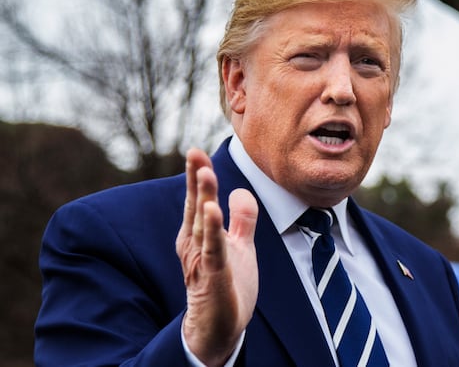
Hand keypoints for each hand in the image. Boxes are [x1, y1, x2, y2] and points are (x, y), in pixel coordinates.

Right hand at [176, 148, 258, 365]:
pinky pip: (213, 251)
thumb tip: (242, 190)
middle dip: (197, 180)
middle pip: (197, 207)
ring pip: (204, 225)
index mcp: (200, 236)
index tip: (197, 152)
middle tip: (194, 152)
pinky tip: (213, 212)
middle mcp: (196, 246)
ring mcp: (203, 262)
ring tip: (206, 172)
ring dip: (204, 198)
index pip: (199, 201)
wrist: (221, 329)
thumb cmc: (227, 286)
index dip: (199, 177)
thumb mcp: (238, 246)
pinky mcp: (213, 278)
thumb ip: (242, 220)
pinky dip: (213, 231)